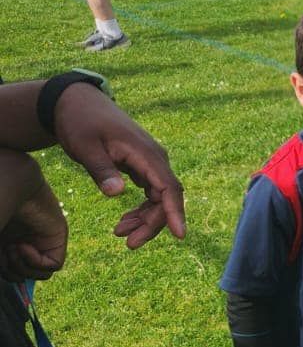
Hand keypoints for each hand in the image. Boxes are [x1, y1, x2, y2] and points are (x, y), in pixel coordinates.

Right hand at [0, 152, 65, 280]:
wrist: (8, 182)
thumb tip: (11, 281)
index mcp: (3, 241)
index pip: (8, 272)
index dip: (3, 273)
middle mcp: (19, 242)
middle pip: (20, 277)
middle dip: (8, 272)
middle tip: (3, 253)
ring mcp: (38, 240)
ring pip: (37, 275)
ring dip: (22, 269)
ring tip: (12, 248)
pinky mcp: (55, 237)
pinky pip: (54, 266)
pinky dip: (37, 263)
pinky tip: (23, 245)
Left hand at [53, 83, 186, 247]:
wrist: (77, 103)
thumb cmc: (80, 122)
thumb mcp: (84, 146)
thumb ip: (101, 170)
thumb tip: (117, 194)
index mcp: (145, 154)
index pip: (169, 187)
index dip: (175, 212)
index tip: (180, 235)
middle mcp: (154, 159)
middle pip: (165, 198)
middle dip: (152, 223)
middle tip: (128, 243)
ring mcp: (149, 163)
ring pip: (158, 198)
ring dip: (145, 219)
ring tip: (119, 233)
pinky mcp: (141, 166)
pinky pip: (150, 193)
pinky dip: (140, 209)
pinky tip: (124, 220)